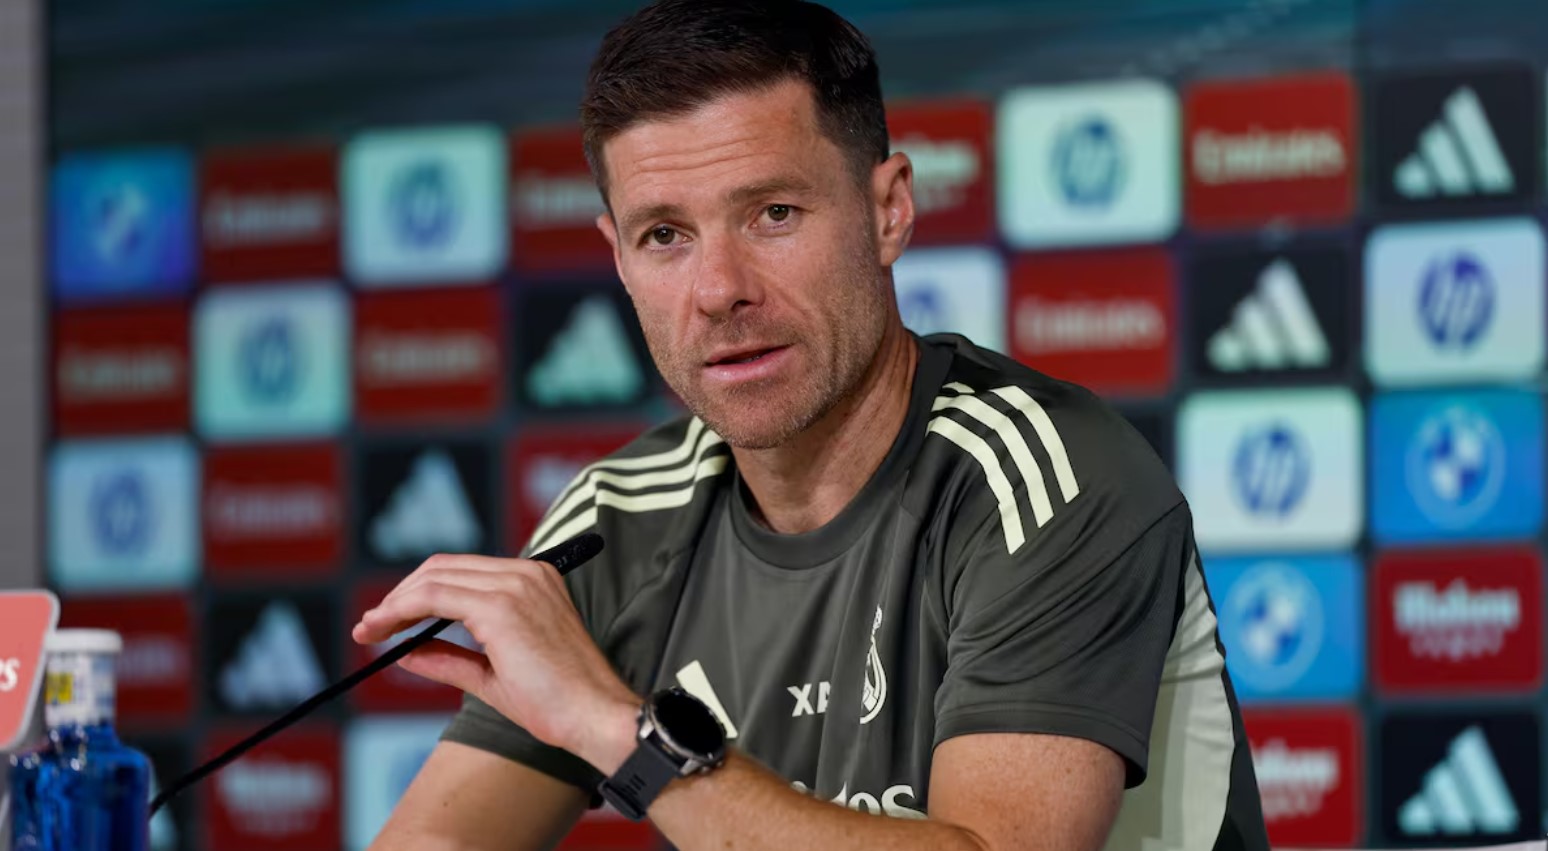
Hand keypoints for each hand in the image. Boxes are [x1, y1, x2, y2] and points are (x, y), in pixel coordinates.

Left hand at [351, 553, 638, 768]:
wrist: (593, 716)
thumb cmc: (557, 703)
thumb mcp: (493, 675)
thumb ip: (450, 657)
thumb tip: (406, 651)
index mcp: (533, 581)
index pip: (462, 571)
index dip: (419, 591)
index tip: (390, 619)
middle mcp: (525, 574)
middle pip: (442, 567)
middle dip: (400, 594)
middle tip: (371, 626)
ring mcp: (514, 585)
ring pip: (434, 578)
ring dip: (394, 603)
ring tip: (370, 630)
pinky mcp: (501, 606)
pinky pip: (435, 597)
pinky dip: (402, 611)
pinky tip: (386, 632)